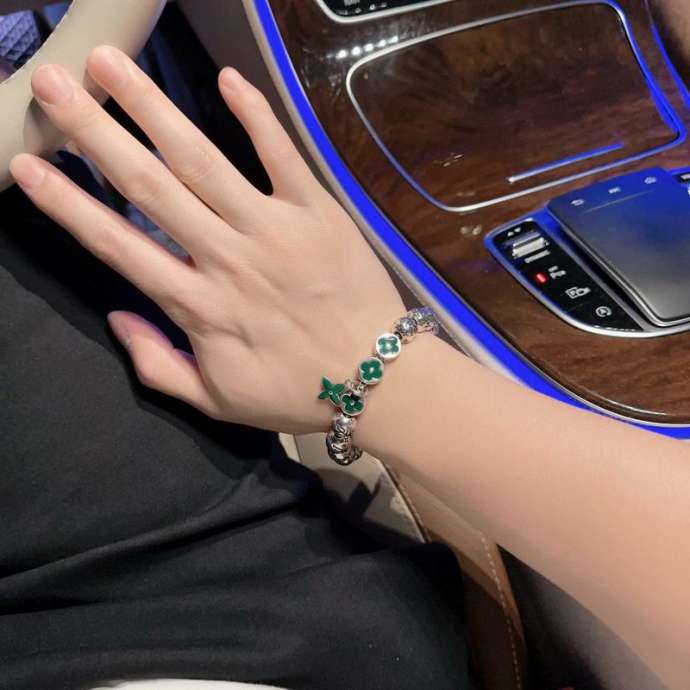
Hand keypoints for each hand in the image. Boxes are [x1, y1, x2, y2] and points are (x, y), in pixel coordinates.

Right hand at [10, 46, 404, 433]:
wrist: (380, 381)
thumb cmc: (298, 392)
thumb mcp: (219, 401)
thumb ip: (159, 366)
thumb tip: (118, 318)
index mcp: (199, 306)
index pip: (119, 247)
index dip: (69, 205)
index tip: (28, 165)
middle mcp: (228, 258)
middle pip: (151, 188)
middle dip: (94, 134)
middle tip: (53, 85)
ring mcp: (274, 230)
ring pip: (204, 162)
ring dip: (153, 110)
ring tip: (110, 67)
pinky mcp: (318, 213)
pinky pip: (283, 156)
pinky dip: (256, 117)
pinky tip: (226, 79)